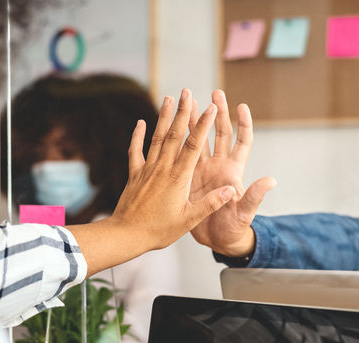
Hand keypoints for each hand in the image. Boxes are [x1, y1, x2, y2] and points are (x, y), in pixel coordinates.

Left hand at [67, 89, 235, 274]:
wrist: (127, 234)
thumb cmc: (160, 230)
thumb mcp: (189, 220)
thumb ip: (210, 203)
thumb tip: (231, 190)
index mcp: (179, 178)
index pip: (193, 146)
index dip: (202, 125)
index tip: (210, 107)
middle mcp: (163, 169)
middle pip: (174, 135)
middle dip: (182, 112)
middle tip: (186, 92)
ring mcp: (147, 169)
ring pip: (156, 138)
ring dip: (162, 117)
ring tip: (168, 98)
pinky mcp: (135, 175)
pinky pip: (136, 151)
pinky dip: (138, 136)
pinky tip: (140, 122)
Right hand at [188, 90, 275, 256]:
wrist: (216, 240)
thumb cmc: (234, 228)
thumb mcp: (245, 213)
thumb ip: (255, 196)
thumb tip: (271, 181)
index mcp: (234, 170)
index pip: (242, 141)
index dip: (243, 124)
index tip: (241, 106)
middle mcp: (219, 165)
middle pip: (220, 133)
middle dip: (218, 112)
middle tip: (214, 92)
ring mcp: (203, 169)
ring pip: (199, 138)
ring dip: (195, 120)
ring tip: (188, 100)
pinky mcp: (188, 176)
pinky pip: (182, 153)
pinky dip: (177, 140)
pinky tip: (169, 126)